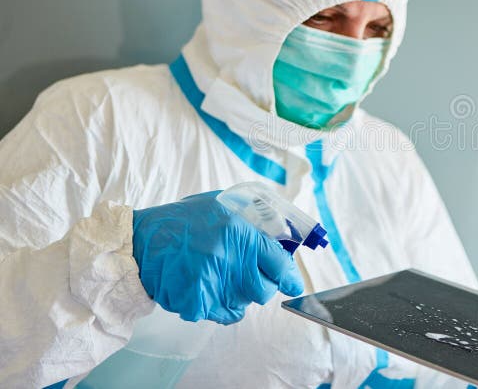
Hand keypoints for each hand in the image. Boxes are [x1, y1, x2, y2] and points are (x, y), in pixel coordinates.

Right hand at [132, 191, 303, 323]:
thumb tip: (279, 236)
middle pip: (264, 290)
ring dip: (237, 294)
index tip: (293, 284)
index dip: (290, 277)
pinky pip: (222, 314)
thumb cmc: (182, 221)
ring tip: (218, 276)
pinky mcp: (198, 305)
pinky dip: (218, 305)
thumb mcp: (222, 206)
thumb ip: (251, 221)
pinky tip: (206, 288)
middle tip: (248, 275)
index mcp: (240, 234)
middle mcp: (230, 261)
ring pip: (243, 304)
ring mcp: (214, 286)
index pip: (279, 264)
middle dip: (261, 285)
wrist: (140, 242)